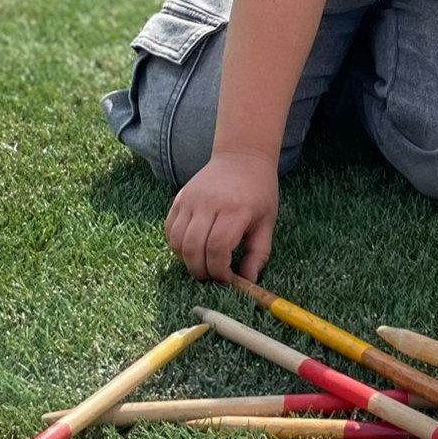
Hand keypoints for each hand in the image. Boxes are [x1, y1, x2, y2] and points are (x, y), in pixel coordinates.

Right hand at [164, 151, 278, 283]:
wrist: (242, 157)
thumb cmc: (259, 192)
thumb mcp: (267, 221)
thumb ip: (259, 253)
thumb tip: (248, 281)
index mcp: (236, 209)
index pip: (217, 248)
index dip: (219, 270)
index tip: (227, 279)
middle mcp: (209, 203)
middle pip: (193, 247)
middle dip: (201, 270)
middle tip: (212, 277)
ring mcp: (191, 199)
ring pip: (177, 241)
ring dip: (187, 260)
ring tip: (202, 264)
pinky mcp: (180, 198)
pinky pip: (169, 229)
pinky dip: (177, 246)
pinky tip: (192, 249)